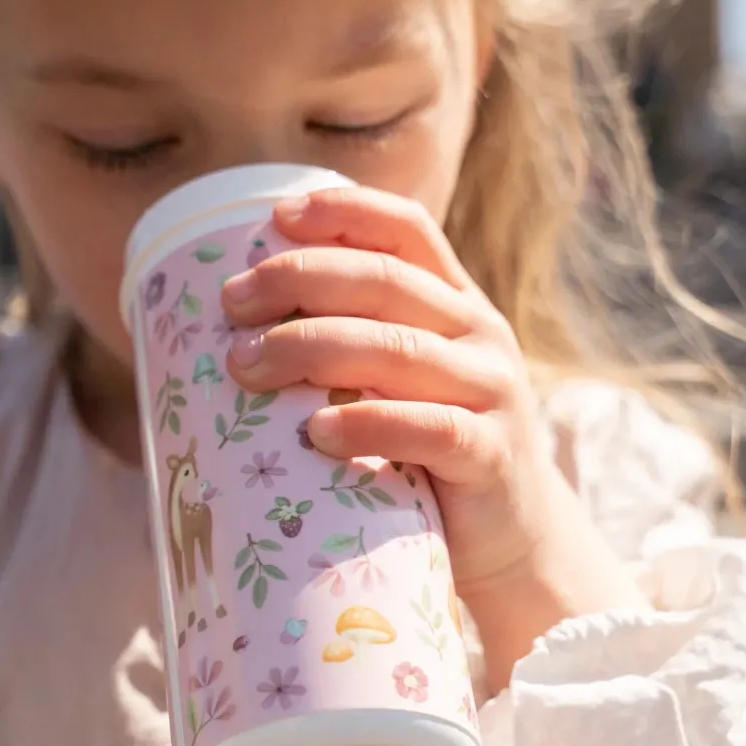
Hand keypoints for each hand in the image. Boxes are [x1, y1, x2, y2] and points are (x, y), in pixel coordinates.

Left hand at [221, 186, 551, 596]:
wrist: (513, 534)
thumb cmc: (432, 451)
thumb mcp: (404, 381)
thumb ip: (356, 343)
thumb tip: (246, 325)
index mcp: (455, 304)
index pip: (406, 230)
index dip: (345, 211)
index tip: (276, 218)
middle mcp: (479, 334)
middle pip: (385, 281)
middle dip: (299, 280)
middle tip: (232, 302)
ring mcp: (491, 392)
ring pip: (398, 349)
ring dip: (311, 347)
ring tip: (247, 365)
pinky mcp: (491, 454)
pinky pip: (429, 428)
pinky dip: (369, 426)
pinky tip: (315, 432)